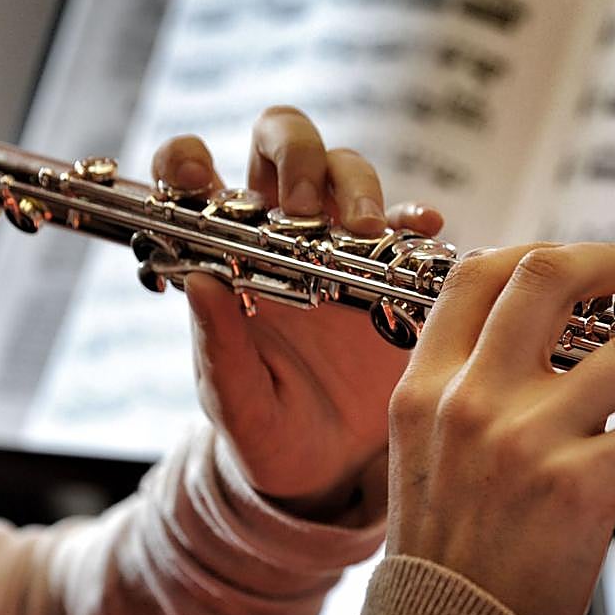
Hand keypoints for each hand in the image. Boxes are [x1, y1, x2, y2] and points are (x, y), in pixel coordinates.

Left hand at [151, 106, 443, 522]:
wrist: (333, 469)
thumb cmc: (269, 435)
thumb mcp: (237, 404)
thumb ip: (217, 350)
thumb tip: (197, 284)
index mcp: (226, 257)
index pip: (194, 178)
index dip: (190, 159)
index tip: (201, 177)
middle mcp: (282, 237)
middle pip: (283, 145)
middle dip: (293, 155)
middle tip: (302, 208)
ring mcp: (341, 247)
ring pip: (346, 170)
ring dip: (356, 186)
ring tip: (365, 233)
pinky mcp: (392, 271)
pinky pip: (406, 226)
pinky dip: (415, 217)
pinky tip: (425, 229)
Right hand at [386, 243, 614, 614]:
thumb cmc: (448, 553)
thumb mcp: (430, 453)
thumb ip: (471, 392)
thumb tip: (539, 346)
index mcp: (428, 386)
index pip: (478, 276)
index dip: (539, 253)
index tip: (585, 271)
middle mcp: (473, 400)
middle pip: (549, 278)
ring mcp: (527, 441)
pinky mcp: (579, 489)